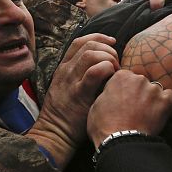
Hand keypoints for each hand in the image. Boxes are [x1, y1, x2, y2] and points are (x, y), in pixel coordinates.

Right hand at [28, 33, 118, 166]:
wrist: (55, 134)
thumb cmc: (67, 114)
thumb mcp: (69, 89)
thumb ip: (83, 75)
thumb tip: (107, 66)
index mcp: (64, 68)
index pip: (80, 41)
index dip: (99, 38)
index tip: (113, 42)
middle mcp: (66, 71)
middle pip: (89, 45)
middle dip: (108, 49)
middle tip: (117, 64)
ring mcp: (71, 81)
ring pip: (92, 54)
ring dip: (109, 59)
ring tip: (115, 72)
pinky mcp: (79, 94)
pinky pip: (94, 72)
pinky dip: (107, 70)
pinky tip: (112, 80)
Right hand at [87, 70, 171, 147]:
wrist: (120, 142)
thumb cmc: (104, 125)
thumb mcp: (96, 104)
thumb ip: (108, 92)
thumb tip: (112, 91)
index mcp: (121, 76)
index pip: (126, 78)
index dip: (124, 90)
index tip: (123, 101)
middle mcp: (139, 79)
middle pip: (141, 82)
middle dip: (138, 93)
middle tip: (134, 109)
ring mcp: (153, 89)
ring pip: (155, 90)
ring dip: (151, 99)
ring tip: (144, 115)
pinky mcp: (166, 101)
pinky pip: (169, 97)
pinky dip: (164, 104)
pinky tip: (157, 114)